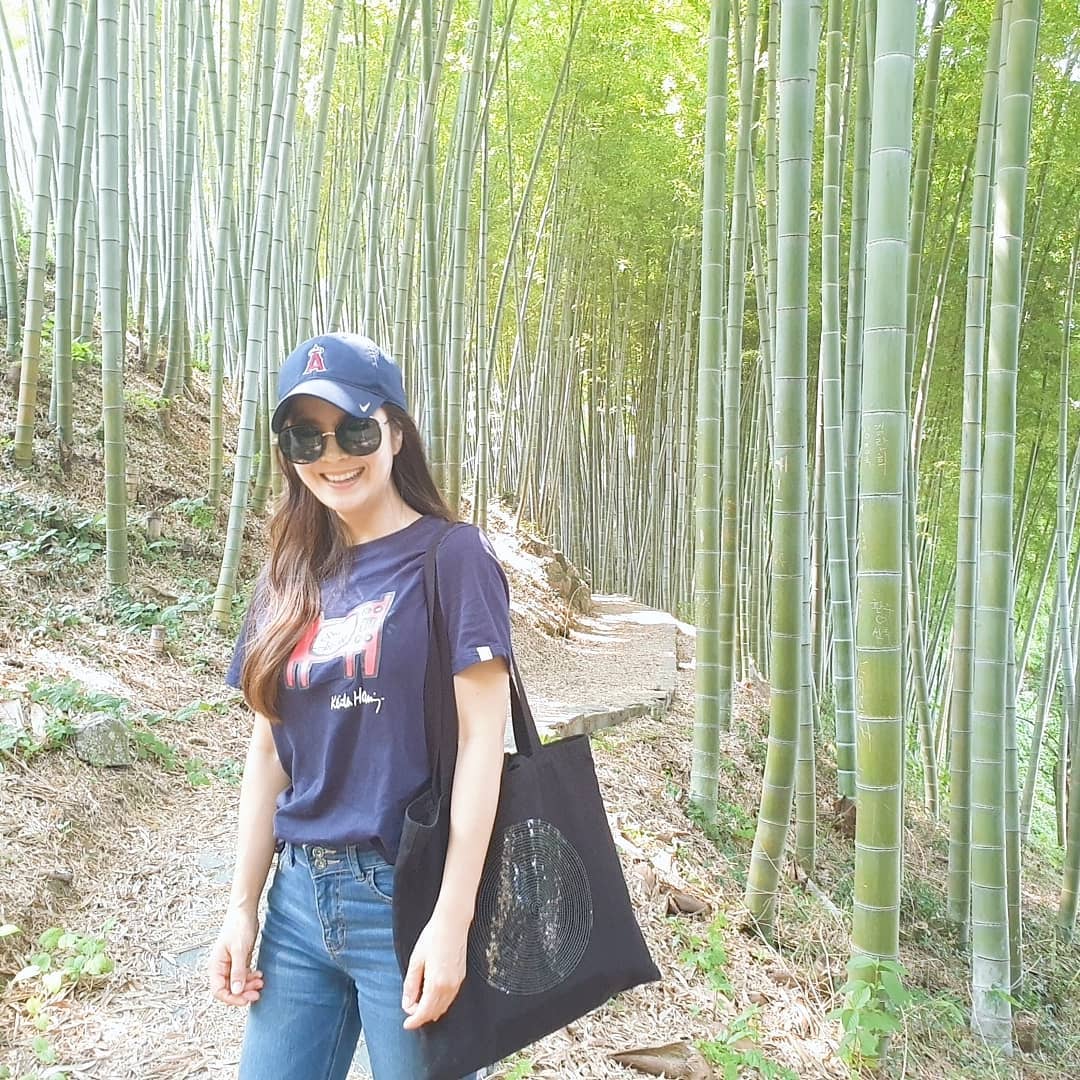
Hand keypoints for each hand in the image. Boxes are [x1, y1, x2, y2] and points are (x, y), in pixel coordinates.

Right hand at [209, 906, 264, 1006]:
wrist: (244, 911)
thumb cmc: (238, 926)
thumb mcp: (239, 950)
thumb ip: (237, 971)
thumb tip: (236, 991)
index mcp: (215, 966)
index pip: (218, 991)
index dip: (231, 998)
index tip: (246, 999)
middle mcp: (221, 967)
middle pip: (229, 989)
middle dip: (243, 993)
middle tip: (258, 993)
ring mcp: (230, 964)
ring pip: (237, 983)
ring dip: (248, 986)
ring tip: (261, 982)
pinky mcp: (239, 960)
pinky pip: (243, 976)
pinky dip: (250, 978)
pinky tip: (259, 975)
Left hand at [401, 911, 468, 1029]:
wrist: (452, 923)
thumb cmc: (433, 937)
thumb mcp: (416, 961)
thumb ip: (411, 985)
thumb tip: (407, 1003)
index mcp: (436, 984)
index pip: (424, 1012)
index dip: (414, 1021)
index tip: (407, 1024)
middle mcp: (449, 987)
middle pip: (434, 1012)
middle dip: (421, 1016)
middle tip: (410, 1012)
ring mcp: (457, 982)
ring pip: (443, 1007)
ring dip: (431, 1010)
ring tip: (419, 1004)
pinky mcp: (461, 977)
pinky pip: (450, 998)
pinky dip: (440, 1003)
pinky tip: (432, 997)